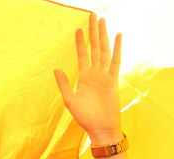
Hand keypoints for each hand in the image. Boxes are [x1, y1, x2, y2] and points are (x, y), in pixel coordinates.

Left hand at [54, 14, 121, 143]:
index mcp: (84, 77)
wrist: (100, 128)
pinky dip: (117, 48)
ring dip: (103, 35)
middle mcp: (95, 73)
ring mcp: (105, 75)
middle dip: (93, 32)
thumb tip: (56, 67)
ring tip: (102, 20)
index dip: (80, 42)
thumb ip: (63, 84)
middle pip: (94, 47)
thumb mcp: (70, 100)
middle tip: (92, 16)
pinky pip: (115, 61)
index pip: (83, 55)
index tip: (78, 29)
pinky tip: (118, 36)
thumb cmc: (85, 118)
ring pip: (104, 50)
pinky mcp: (113, 80)